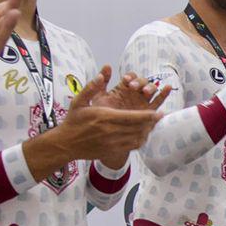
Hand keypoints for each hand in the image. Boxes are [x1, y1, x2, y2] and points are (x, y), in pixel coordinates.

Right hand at [42, 65, 165, 161]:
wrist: (65, 144)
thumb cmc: (73, 121)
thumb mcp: (79, 101)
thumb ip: (91, 87)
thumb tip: (103, 74)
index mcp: (105, 117)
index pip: (132, 117)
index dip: (148, 116)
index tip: (159, 112)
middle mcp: (110, 132)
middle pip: (138, 128)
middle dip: (151, 123)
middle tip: (160, 117)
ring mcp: (111, 143)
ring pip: (136, 138)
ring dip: (146, 132)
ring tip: (152, 125)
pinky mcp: (111, 151)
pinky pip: (130, 147)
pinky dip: (139, 141)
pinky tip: (142, 135)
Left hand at [97, 71, 172, 112]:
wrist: (106, 133)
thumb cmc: (100, 115)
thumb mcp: (98, 97)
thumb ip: (100, 82)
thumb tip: (107, 65)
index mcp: (124, 88)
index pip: (131, 77)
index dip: (130, 76)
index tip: (126, 80)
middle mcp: (135, 93)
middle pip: (143, 81)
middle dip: (139, 82)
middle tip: (133, 87)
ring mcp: (143, 101)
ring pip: (151, 89)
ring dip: (150, 87)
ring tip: (145, 92)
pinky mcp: (149, 111)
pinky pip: (159, 101)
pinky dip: (164, 94)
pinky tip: (168, 87)